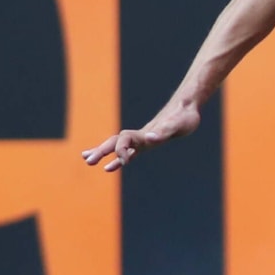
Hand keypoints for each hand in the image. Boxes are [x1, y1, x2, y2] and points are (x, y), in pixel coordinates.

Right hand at [81, 101, 200, 171]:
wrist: (187, 107)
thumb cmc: (184, 117)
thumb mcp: (176, 126)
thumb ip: (162, 132)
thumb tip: (148, 138)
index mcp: (145, 133)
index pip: (125, 140)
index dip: (121, 149)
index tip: (124, 161)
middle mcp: (140, 136)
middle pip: (115, 142)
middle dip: (101, 151)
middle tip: (87, 160)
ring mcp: (142, 140)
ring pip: (117, 146)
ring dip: (102, 152)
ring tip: (87, 159)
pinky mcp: (147, 144)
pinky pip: (128, 153)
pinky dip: (118, 159)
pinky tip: (109, 167)